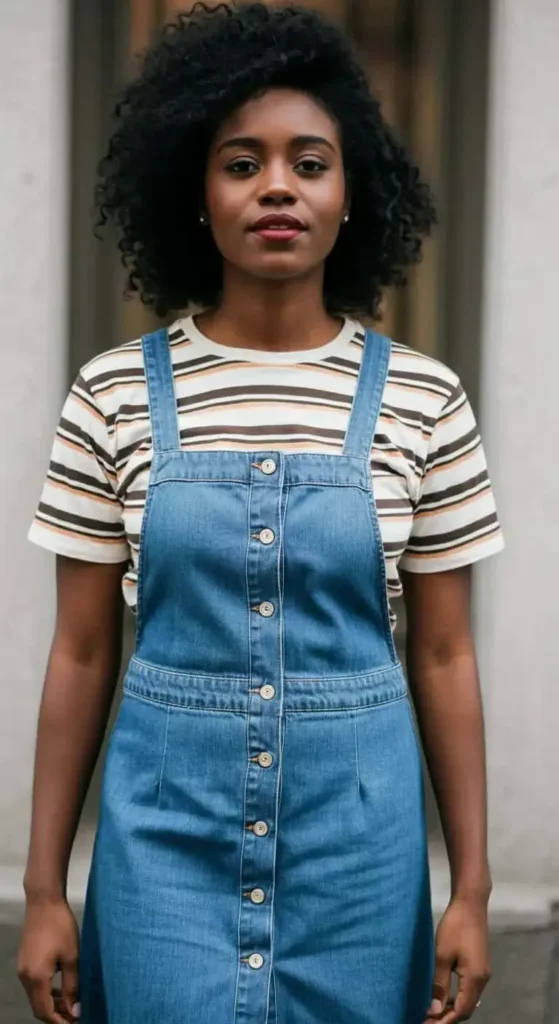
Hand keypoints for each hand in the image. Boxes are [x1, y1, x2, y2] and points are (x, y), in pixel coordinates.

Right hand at [18, 898, 80, 1021]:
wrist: (44, 902)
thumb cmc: (61, 927)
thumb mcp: (72, 957)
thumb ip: (73, 986)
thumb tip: (75, 1010)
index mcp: (36, 978)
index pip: (44, 1011)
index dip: (59, 1021)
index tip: (75, 1022)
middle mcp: (25, 977)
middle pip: (38, 1006)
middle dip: (55, 1014)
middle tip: (75, 1015)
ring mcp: (22, 969)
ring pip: (35, 996)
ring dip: (51, 1003)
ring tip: (71, 1004)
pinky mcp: (25, 961)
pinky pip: (34, 984)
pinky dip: (46, 991)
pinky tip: (60, 988)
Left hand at [424, 896, 490, 1021]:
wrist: (471, 904)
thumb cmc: (455, 928)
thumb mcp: (442, 956)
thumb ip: (440, 984)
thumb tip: (435, 1010)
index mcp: (474, 979)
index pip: (461, 1011)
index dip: (445, 1020)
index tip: (427, 1023)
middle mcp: (483, 980)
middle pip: (467, 1008)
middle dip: (449, 1016)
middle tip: (428, 1018)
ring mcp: (484, 972)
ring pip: (470, 999)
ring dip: (453, 1007)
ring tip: (434, 1009)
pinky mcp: (481, 965)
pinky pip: (471, 989)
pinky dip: (458, 996)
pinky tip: (446, 994)